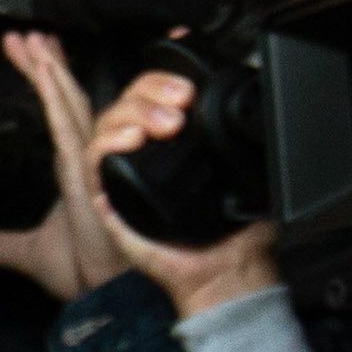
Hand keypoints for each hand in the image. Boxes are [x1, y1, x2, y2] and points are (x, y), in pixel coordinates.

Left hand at [0, 31, 129, 301]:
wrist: (113, 297)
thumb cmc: (91, 274)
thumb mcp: (28, 253)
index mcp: (75, 170)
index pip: (60, 114)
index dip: (48, 81)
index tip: (31, 52)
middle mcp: (86, 160)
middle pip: (67, 99)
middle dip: (47, 64)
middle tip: (28, 34)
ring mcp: (93, 163)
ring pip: (72, 104)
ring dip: (51, 70)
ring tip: (34, 41)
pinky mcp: (94, 173)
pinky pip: (74, 127)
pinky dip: (63, 99)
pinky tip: (49, 74)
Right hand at [86, 69, 282, 314]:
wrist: (226, 273)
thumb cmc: (234, 233)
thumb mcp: (250, 171)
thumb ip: (249, 141)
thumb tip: (259, 112)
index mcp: (169, 146)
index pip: (151, 96)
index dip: (160, 77)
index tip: (187, 81)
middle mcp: (141, 157)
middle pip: (126, 101)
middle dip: (151, 89)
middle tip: (182, 99)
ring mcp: (121, 176)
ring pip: (106, 124)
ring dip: (134, 112)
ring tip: (164, 122)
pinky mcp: (107, 201)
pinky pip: (92, 162)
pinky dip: (108, 143)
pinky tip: (133, 139)